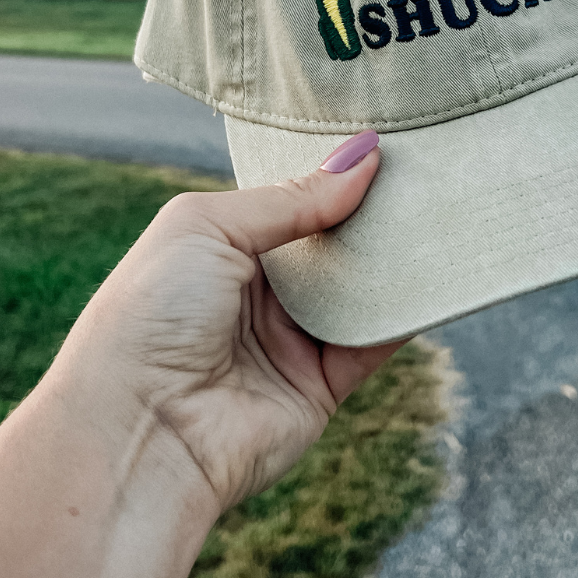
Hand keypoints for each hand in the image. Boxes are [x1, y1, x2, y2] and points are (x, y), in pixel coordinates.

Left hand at [53, 135, 400, 515]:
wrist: (139, 432)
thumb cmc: (150, 315)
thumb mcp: (207, 228)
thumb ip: (289, 197)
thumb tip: (362, 157)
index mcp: (219, 249)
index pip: (289, 204)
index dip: (330, 178)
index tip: (382, 146)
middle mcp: (256, 294)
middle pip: (330, 246)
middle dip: (371, 215)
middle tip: (421, 175)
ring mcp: (289, 341)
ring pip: (358, 291)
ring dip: (393, 261)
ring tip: (438, 214)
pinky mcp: (320, 387)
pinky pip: (374, 343)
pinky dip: (403, 314)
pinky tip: (433, 277)